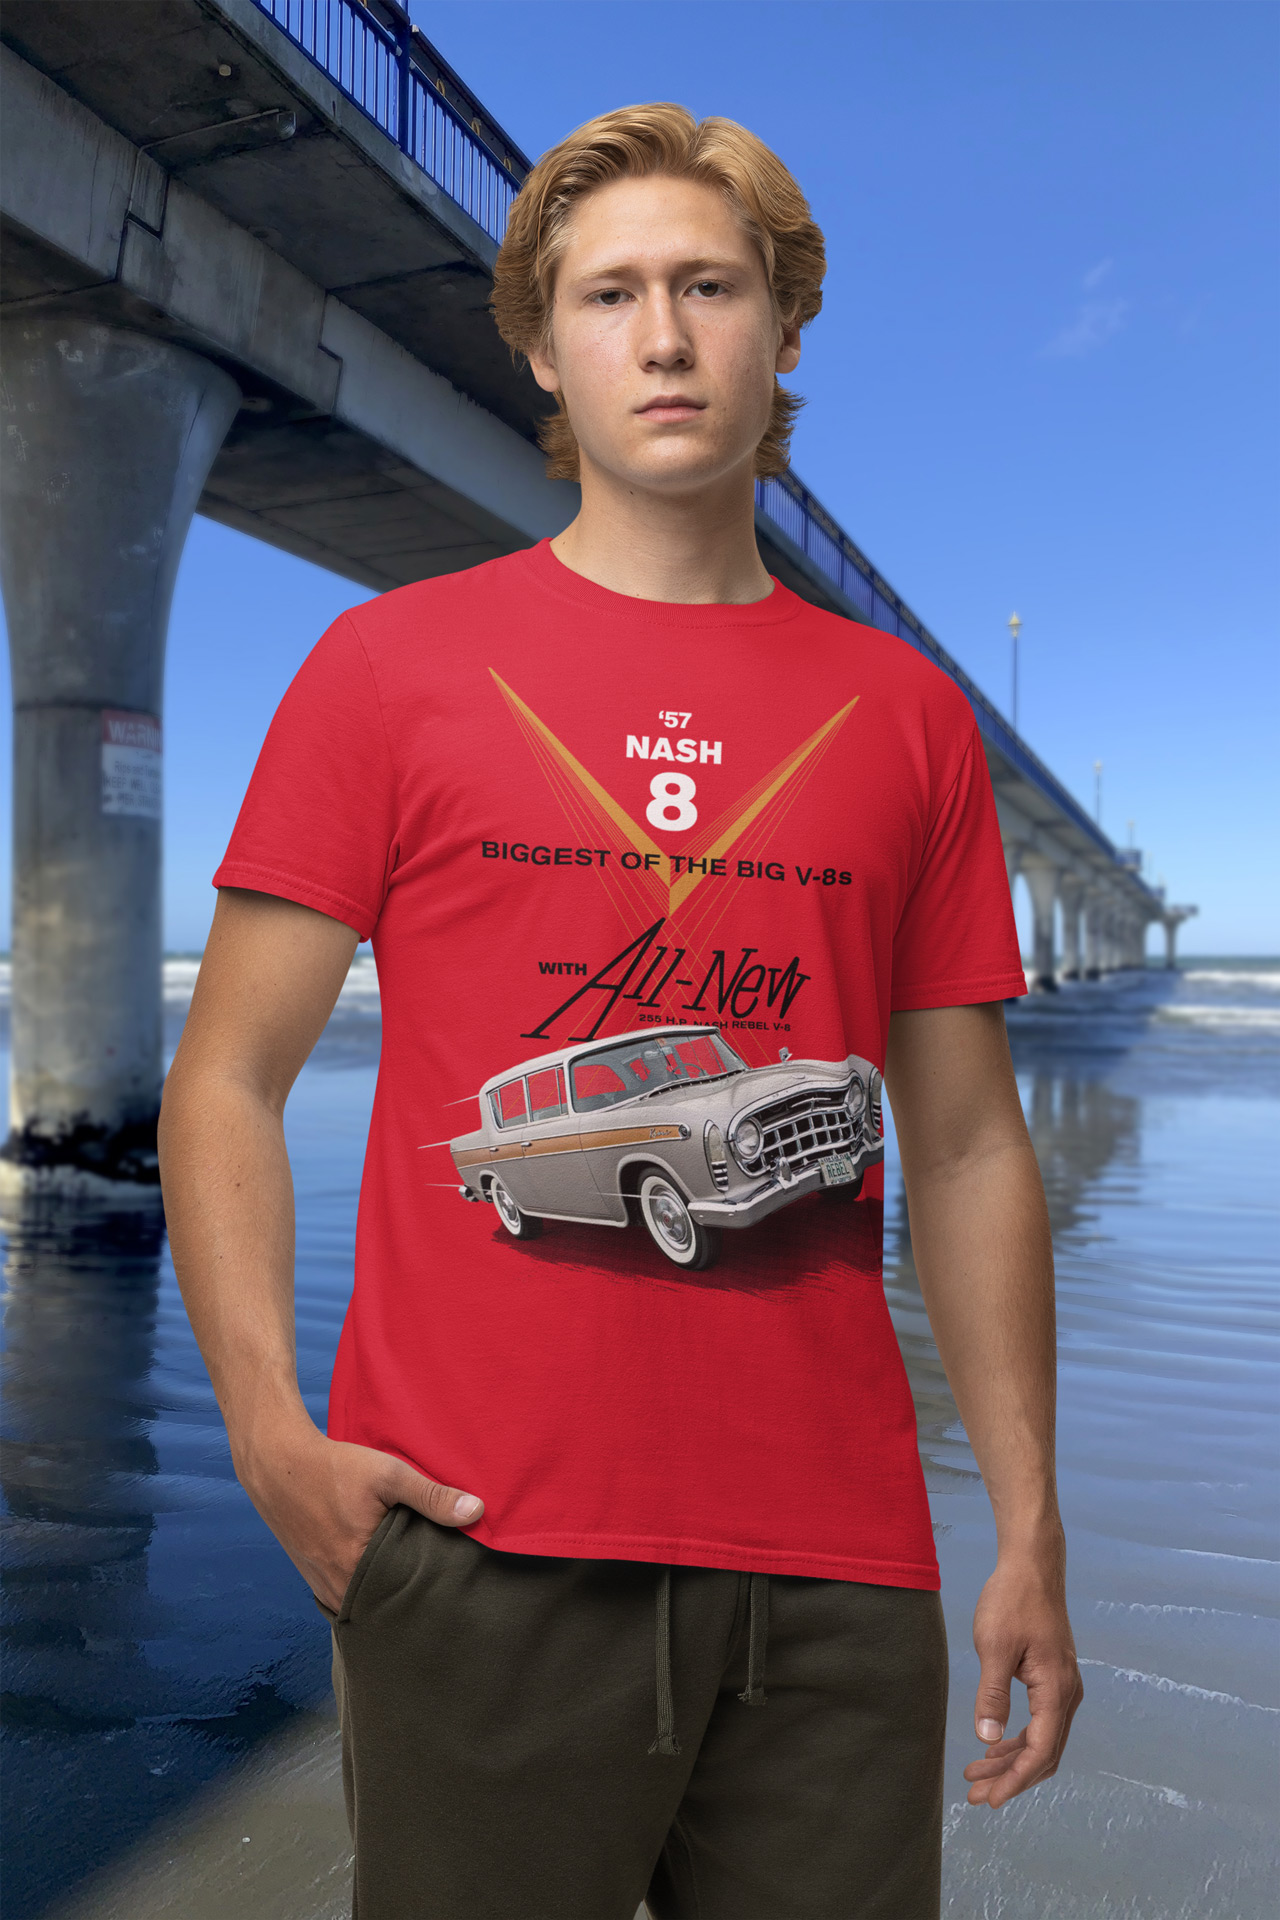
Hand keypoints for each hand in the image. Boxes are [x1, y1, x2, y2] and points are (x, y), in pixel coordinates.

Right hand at [234, 1413, 482, 1613]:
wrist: (277, 1466)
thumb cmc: (333, 1468)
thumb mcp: (388, 1475)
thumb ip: (432, 1496)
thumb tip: (478, 1512)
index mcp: (358, 1570)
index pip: (408, 1597)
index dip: (432, 1590)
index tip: (454, 1581)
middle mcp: (338, 1589)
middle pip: (388, 1604)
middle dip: (412, 1595)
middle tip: (440, 1583)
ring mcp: (323, 1587)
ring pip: (367, 1601)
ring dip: (388, 1592)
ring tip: (415, 1579)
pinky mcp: (314, 1580)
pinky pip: (349, 1595)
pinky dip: (368, 1588)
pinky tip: (384, 1573)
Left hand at [962, 1545, 1083, 1807]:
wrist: (1032, 1566)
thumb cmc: (1012, 1600)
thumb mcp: (994, 1647)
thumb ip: (992, 1695)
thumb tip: (987, 1739)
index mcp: (1056, 1690)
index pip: (1040, 1751)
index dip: (1015, 1780)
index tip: (989, 1799)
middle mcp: (1066, 1694)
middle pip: (1044, 1753)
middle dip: (1011, 1777)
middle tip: (976, 1795)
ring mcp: (1063, 1686)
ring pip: (1042, 1739)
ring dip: (1012, 1760)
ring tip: (977, 1774)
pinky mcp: (1053, 1678)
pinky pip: (1040, 1721)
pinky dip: (1018, 1739)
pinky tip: (994, 1744)